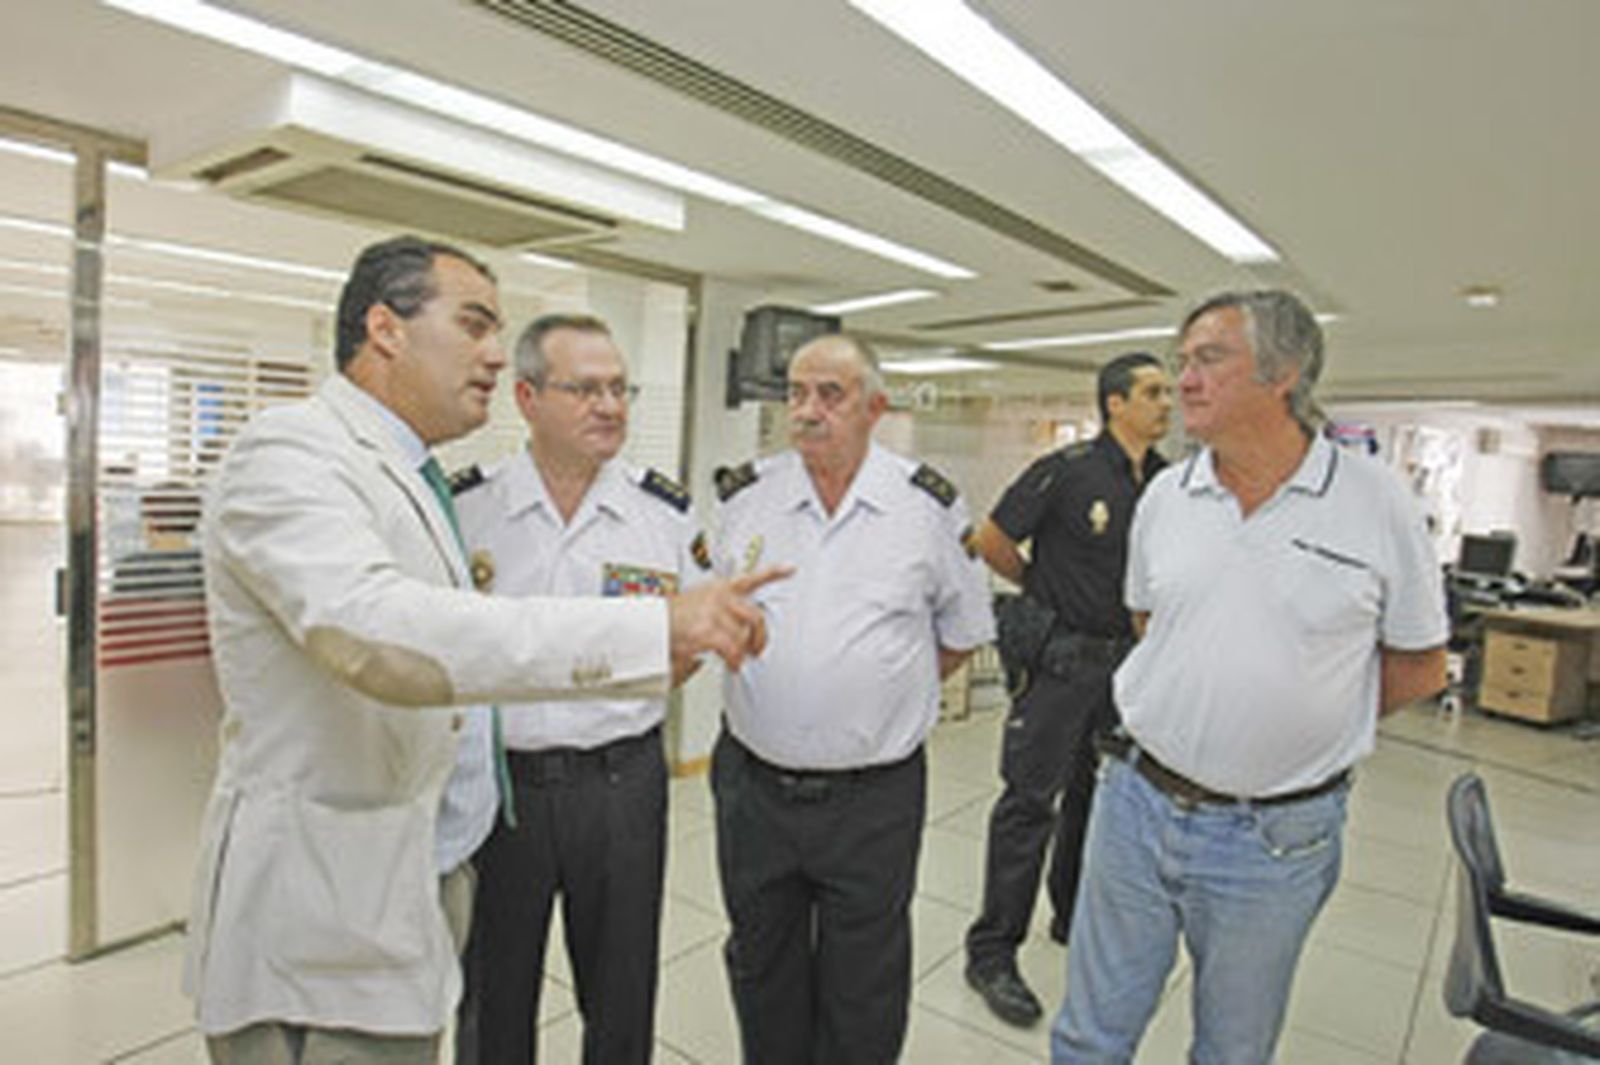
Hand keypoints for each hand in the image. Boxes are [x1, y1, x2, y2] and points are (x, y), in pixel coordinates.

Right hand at [668, 566, 791, 671]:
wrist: (652, 626)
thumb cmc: (673, 618)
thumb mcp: (699, 602)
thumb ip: (723, 609)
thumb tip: (742, 631)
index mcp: (720, 587)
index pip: (751, 576)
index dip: (774, 572)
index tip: (790, 569)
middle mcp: (720, 596)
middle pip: (756, 616)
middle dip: (761, 637)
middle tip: (758, 650)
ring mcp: (715, 612)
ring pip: (744, 636)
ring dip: (743, 652)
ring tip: (737, 660)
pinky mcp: (709, 630)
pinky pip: (732, 649)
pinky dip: (734, 660)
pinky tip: (732, 664)